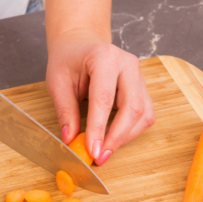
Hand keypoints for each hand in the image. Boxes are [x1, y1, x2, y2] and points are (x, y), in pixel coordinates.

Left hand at [46, 29, 154, 165]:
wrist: (81, 44)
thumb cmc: (69, 60)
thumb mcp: (57, 82)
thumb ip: (65, 111)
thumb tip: (71, 139)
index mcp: (104, 57)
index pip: (104, 99)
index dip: (99, 129)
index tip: (92, 151)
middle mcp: (128, 65)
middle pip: (132, 108)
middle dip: (117, 137)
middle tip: (100, 156)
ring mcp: (139, 76)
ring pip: (143, 115)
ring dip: (125, 137)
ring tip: (104, 149)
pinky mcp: (143, 88)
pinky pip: (145, 115)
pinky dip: (131, 131)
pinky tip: (114, 137)